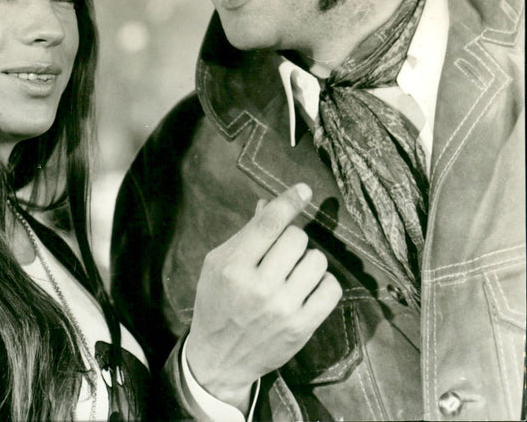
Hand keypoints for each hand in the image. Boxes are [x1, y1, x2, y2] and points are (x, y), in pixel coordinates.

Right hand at [185, 183, 341, 411]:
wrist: (219, 358)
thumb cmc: (216, 302)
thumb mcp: (218, 263)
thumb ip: (246, 234)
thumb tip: (270, 204)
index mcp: (233, 266)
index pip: (269, 224)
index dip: (289, 202)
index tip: (304, 189)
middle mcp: (259, 287)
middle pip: (297, 238)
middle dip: (292, 238)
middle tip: (282, 252)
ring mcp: (283, 309)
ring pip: (317, 260)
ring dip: (308, 260)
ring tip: (294, 271)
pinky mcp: (302, 328)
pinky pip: (331, 289)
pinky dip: (324, 282)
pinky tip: (308, 286)